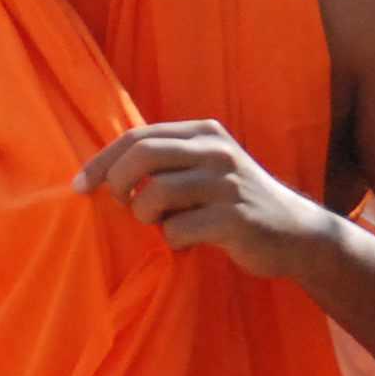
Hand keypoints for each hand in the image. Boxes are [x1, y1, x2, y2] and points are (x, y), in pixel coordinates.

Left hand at [76, 119, 331, 278]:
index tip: (79, 186)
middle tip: (122, 206)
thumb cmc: (235, 204)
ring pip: (154, 194)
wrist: (296, 234)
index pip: (138, 136)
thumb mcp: (205, 169)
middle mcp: (216, 151)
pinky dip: (173, 242)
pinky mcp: (234, 218)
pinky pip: (178, 230)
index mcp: (204, 132)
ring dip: (146, 217)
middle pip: (141, 156)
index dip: (102, 161)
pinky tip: (190, 243)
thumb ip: (166, 162)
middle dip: (117, 185)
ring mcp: (227, 183)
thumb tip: (105, 172)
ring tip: (163, 225)